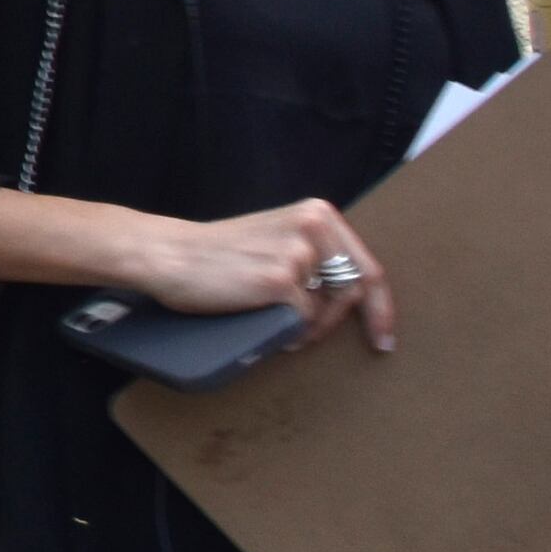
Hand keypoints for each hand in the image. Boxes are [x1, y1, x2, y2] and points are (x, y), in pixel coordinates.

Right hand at [118, 197, 392, 353]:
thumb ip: (313, 253)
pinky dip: (286, 332)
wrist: (167, 255)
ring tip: (277, 325)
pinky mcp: (280, 280)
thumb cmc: (215, 255)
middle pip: (354, 290)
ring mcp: (298, 253)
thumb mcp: (275, 238)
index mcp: (317, 213)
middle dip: (339, 321)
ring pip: (327, 310)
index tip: (383, 336)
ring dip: (308, 327)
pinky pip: (302, 321)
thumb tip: (350, 298)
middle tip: (316, 338)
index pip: (366, 265)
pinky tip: (262, 324)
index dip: (380, 306)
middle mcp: (313, 227)